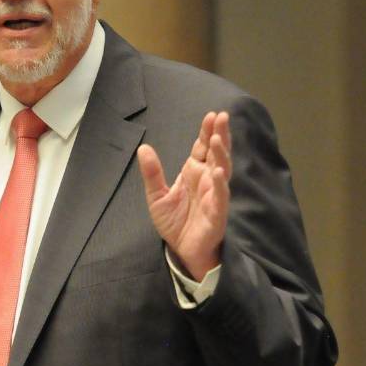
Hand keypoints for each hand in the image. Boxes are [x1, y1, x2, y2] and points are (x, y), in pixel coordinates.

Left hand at [137, 111, 231, 280]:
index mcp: (194, 173)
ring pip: (222, 170)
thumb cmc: (175, 223)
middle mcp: (207, 180)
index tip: (212, 115)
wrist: (182, 251)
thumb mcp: (156, 195)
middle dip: (220, 135)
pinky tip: (217, 172)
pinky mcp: (217, 213)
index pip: (203, 148)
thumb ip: (152, 173)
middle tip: (222, 117)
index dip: (207, 132)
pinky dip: (220, 184)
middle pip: (217, 153)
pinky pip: (220, 196)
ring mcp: (214, 195)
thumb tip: (143, 148)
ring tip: (217, 139)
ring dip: (221, 154)